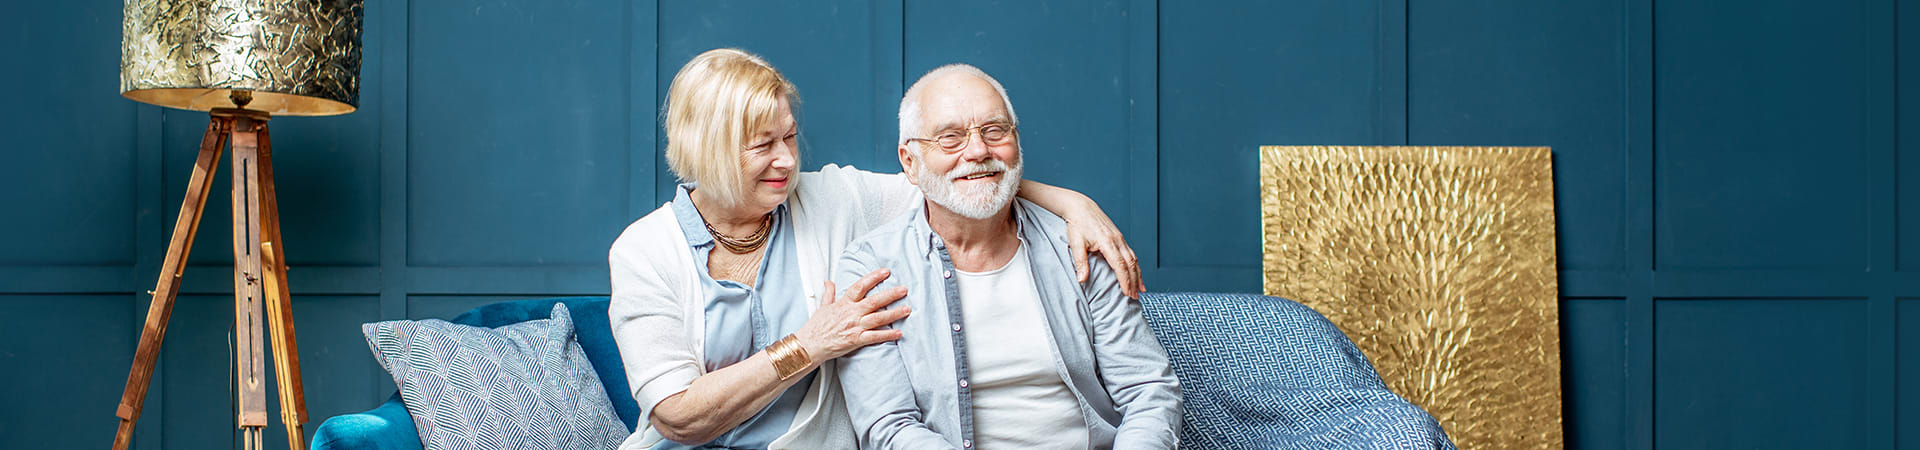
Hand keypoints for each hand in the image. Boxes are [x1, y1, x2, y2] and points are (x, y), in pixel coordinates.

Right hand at [795, 268, 910, 360]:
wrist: (810, 344)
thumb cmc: (816, 326)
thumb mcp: (822, 306)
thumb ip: (829, 293)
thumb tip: (829, 281)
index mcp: (844, 303)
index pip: (860, 286)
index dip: (873, 278)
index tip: (886, 272)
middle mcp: (851, 313)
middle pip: (874, 301)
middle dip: (890, 295)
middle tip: (904, 289)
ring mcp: (855, 327)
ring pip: (878, 318)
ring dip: (894, 313)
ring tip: (907, 309)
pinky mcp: (856, 340)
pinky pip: (875, 337)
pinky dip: (887, 335)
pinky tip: (899, 333)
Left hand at [1064, 203, 1143, 298]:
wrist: (1081, 207)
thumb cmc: (1077, 225)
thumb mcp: (1075, 244)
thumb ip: (1080, 262)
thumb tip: (1082, 280)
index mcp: (1107, 242)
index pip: (1120, 265)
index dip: (1125, 280)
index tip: (1127, 293)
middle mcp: (1117, 240)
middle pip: (1130, 264)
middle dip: (1134, 282)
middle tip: (1135, 297)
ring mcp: (1120, 238)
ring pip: (1134, 259)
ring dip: (1138, 275)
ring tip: (1140, 290)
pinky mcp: (1119, 237)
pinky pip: (1131, 253)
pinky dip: (1136, 265)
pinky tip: (1137, 273)